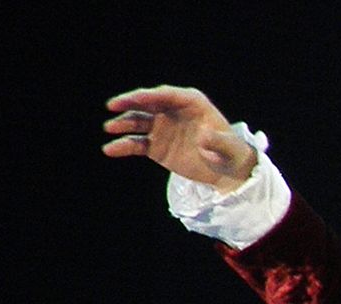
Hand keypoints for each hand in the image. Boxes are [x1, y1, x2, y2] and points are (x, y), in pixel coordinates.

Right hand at [102, 85, 257, 192]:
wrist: (227, 171)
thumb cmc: (230, 152)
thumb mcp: (228, 146)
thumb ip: (217, 140)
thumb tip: (204, 137)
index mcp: (191, 103)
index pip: (167, 95)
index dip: (151, 95)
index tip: (136, 98)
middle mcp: (172, 111)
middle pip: (147, 103)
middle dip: (130, 103)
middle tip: (113, 105)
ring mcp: (162, 128)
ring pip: (138, 122)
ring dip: (123, 123)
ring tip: (110, 128)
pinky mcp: (156, 146)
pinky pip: (137, 144)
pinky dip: (124, 146)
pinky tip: (111, 149)